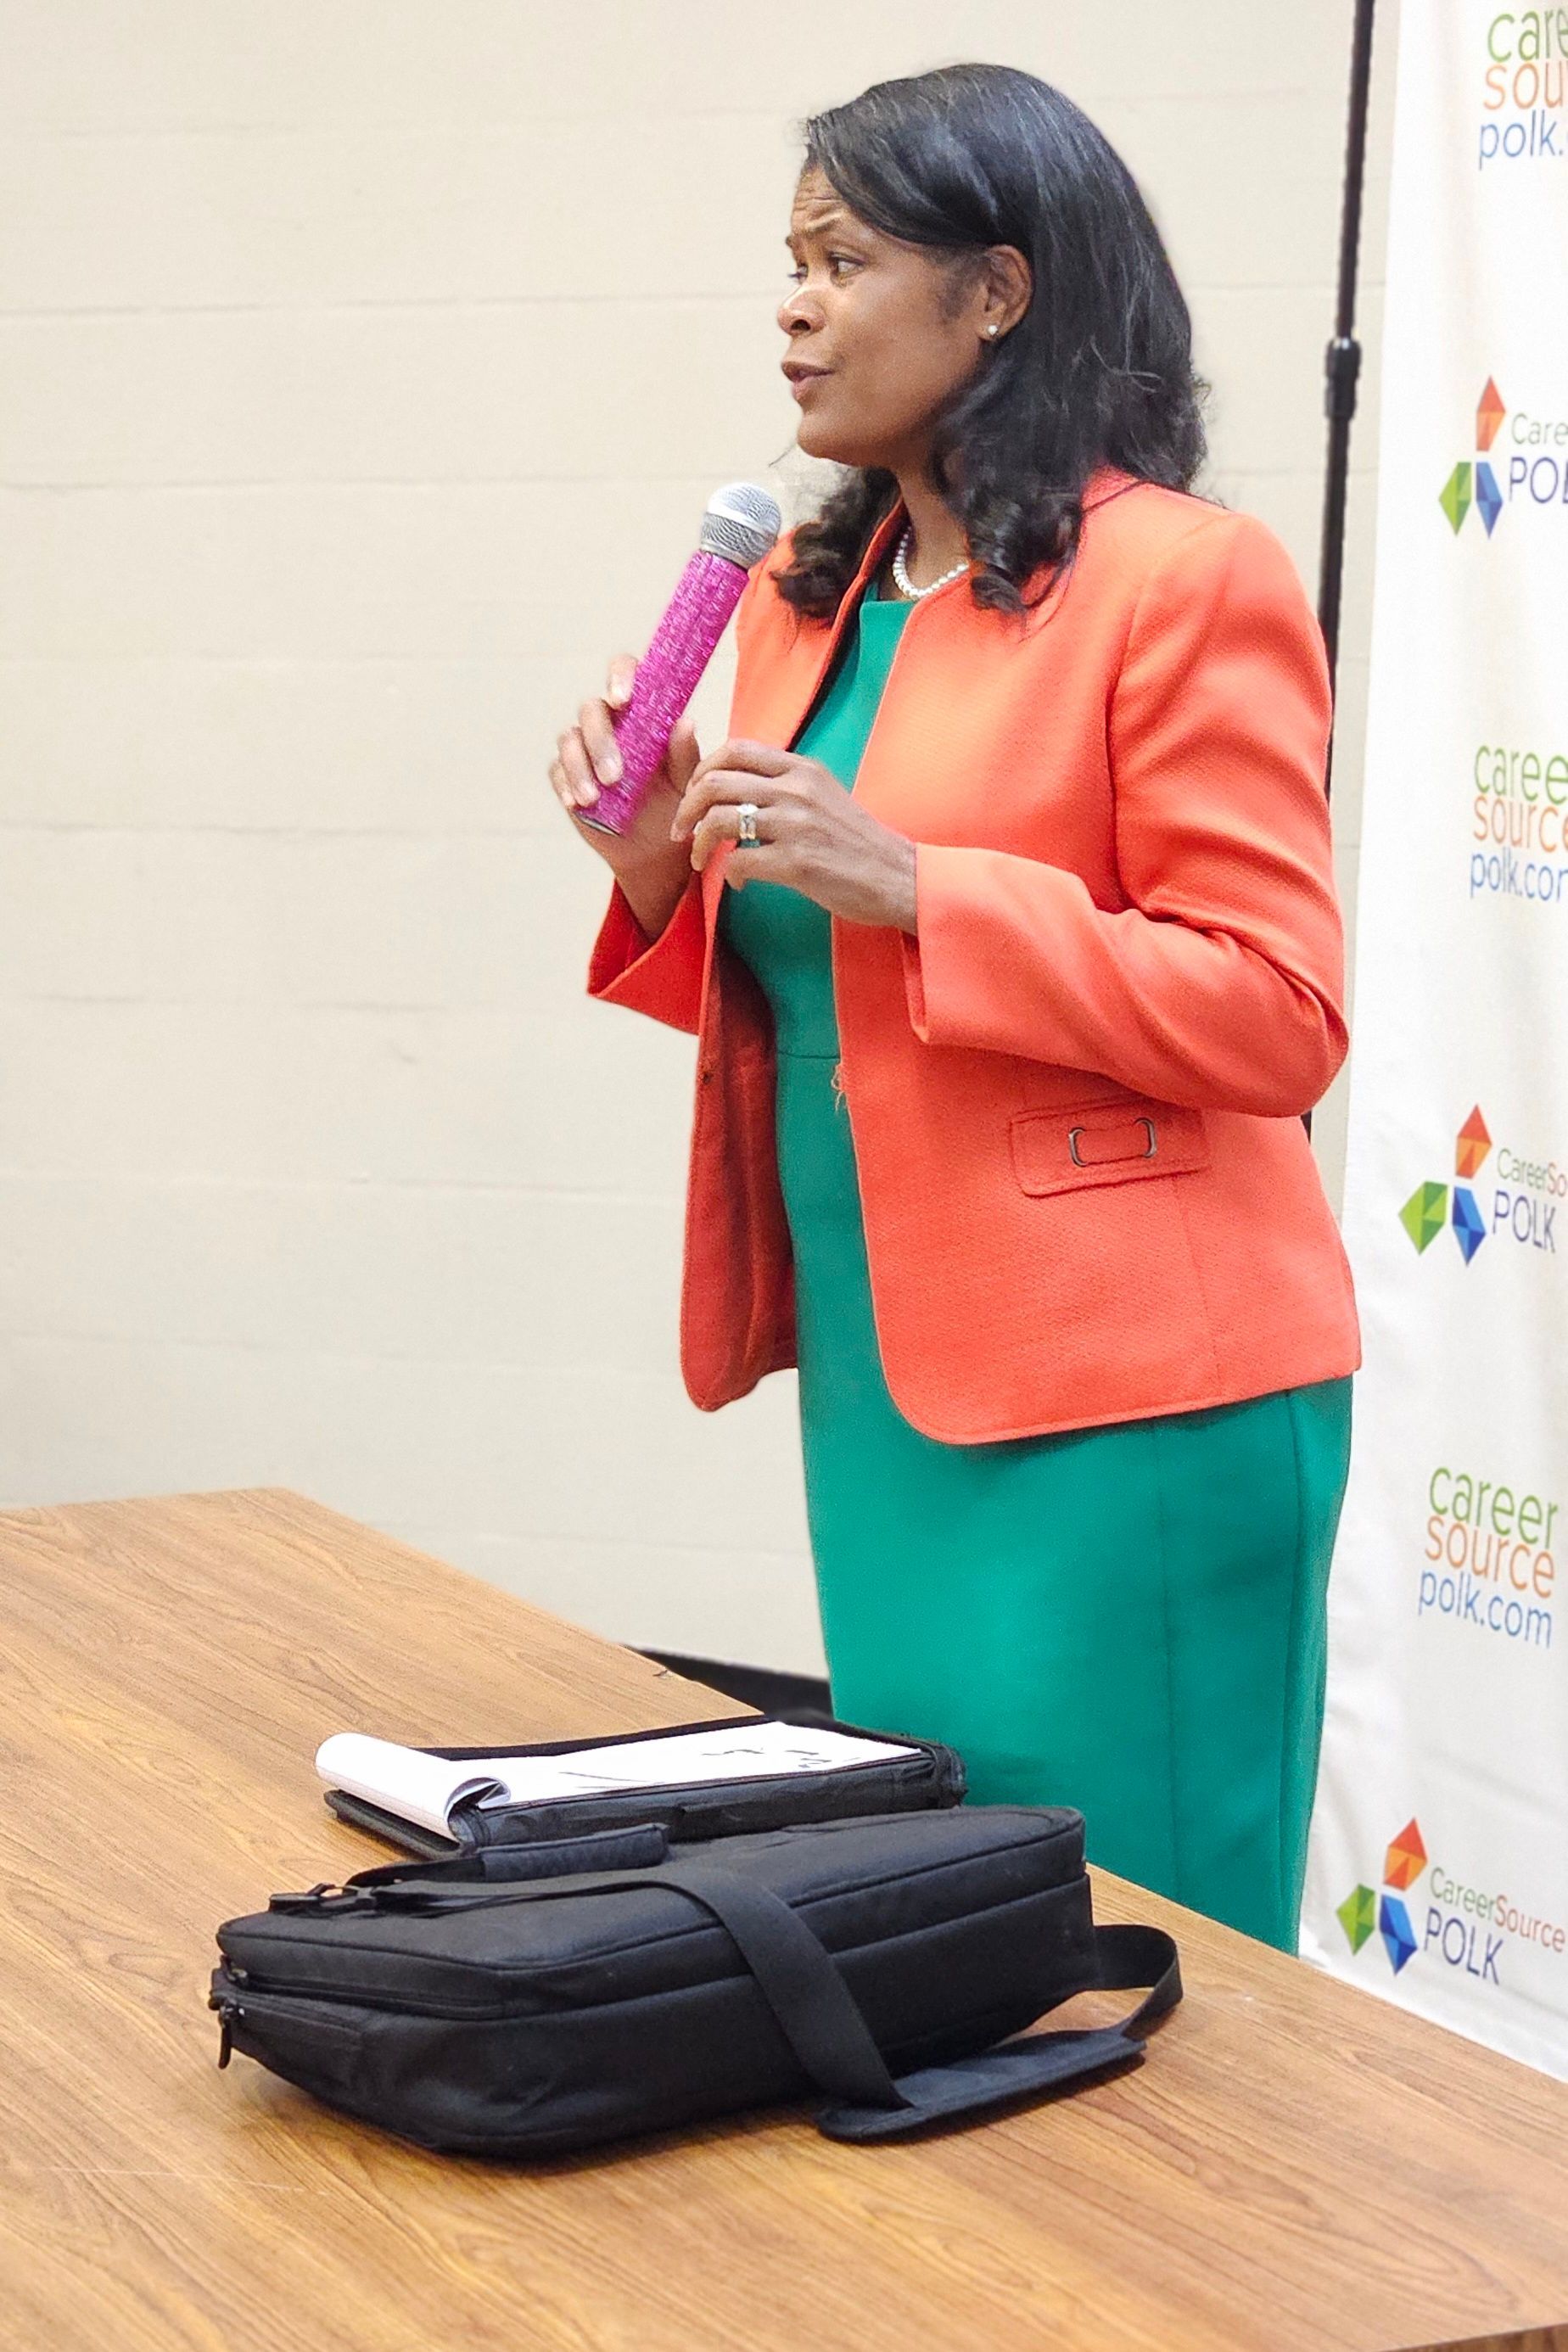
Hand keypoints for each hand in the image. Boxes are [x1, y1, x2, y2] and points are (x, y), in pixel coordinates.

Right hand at [550, 655, 699, 886]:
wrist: (656, 848)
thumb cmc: (674, 805)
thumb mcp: (685, 782)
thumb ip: (685, 754)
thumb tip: (685, 722)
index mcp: (639, 714)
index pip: (624, 675)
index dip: (620, 677)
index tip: (623, 699)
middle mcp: (609, 725)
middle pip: (591, 711)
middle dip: (600, 741)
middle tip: (615, 776)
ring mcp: (584, 750)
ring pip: (569, 739)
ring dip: (579, 767)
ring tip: (594, 797)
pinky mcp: (567, 777)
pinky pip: (557, 771)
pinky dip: (566, 784)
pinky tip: (577, 803)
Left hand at [671, 740, 918, 932]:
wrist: (899, 877)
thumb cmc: (859, 842)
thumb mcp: (825, 795)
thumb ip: (787, 785)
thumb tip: (742, 788)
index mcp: (802, 768)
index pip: (735, 750)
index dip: (702, 770)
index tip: (695, 794)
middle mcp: (796, 789)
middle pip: (715, 782)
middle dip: (687, 807)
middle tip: (682, 831)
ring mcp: (796, 825)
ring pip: (719, 820)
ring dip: (699, 843)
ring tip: (699, 860)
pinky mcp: (797, 863)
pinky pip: (739, 862)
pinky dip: (729, 875)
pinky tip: (739, 883)